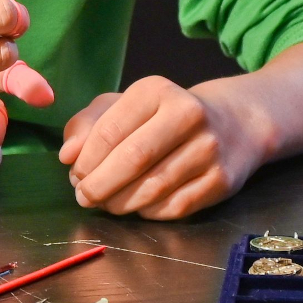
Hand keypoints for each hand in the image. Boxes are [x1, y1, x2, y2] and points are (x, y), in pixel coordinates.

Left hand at [58, 76, 277, 219]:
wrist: (234, 123)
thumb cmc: (163, 116)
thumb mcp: (125, 106)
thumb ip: (88, 124)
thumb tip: (68, 156)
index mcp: (156, 90)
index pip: (110, 131)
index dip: (86, 160)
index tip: (75, 174)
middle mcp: (188, 115)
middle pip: (132, 160)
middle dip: (99, 185)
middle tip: (84, 197)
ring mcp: (208, 149)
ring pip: (152, 188)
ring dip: (120, 203)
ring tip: (107, 202)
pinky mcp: (221, 181)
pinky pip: (173, 207)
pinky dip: (147, 212)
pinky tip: (138, 206)